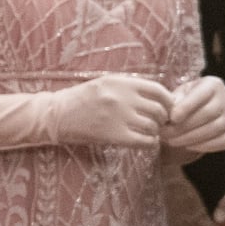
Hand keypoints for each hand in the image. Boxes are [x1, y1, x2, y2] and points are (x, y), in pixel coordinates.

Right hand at [43, 75, 172, 148]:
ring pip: (153, 126)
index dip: (168, 100)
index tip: (167, 107)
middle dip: (162, 118)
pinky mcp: (114, 135)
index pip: (158, 90)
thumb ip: (129, 88)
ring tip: (148, 132)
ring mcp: (119, 117)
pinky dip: (150, 143)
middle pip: (159, 110)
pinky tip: (145, 142)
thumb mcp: (104, 83)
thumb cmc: (81, 99)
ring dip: (155, 131)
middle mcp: (122, 98)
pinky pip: (145, 141)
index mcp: (120, 83)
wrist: (56, 115)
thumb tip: (158, 97)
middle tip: (156, 122)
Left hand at [161, 75, 224, 155]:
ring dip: (192, 137)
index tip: (172, 118)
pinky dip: (206, 145)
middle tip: (166, 133)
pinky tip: (188, 146)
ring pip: (216, 128)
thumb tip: (170, 113)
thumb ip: (174, 101)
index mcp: (213, 84)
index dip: (187, 107)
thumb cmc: (182, 101)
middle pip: (209, 113)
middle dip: (185, 126)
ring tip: (172, 141)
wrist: (196, 113)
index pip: (201, 94)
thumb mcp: (176, 96)